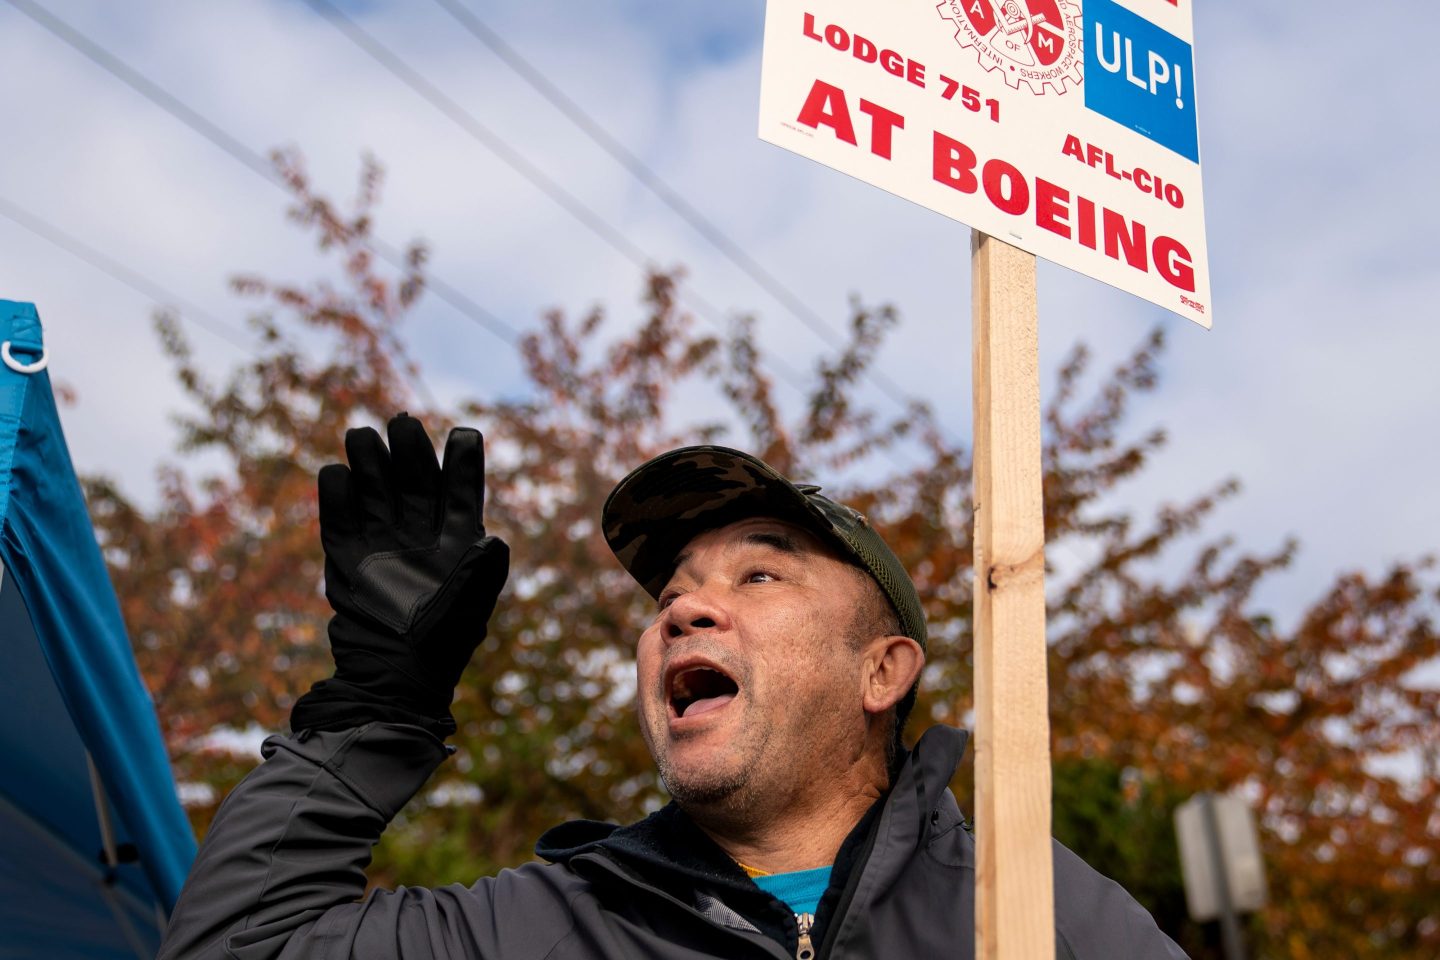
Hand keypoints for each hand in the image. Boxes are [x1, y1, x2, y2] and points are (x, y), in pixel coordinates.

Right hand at [291, 414, 509, 738]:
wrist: (393, 676)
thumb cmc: (442, 643)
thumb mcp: (471, 607)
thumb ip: (483, 571)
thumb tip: (495, 537)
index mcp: (457, 541)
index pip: (460, 490)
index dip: (463, 462)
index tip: (464, 434)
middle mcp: (420, 535)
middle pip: (414, 481)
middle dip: (410, 451)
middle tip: (404, 422)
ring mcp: (382, 544)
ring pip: (375, 491)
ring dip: (369, 462)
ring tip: (362, 435)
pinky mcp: (347, 558)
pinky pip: (339, 519)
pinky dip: (335, 496)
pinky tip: (335, 474)